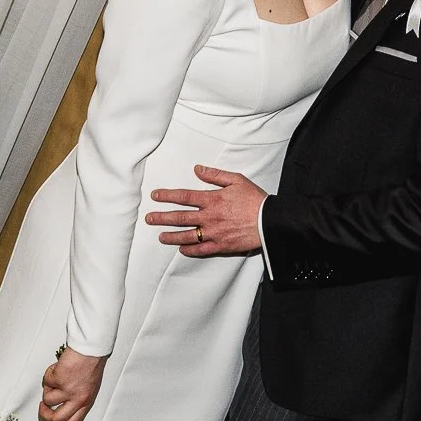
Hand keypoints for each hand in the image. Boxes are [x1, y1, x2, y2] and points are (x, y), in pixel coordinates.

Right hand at [39, 347, 105, 420]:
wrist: (91, 349)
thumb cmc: (90, 365)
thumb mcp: (87, 388)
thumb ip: (75, 400)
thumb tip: (59, 409)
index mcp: (85, 402)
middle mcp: (77, 399)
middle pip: (55, 418)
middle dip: (45, 414)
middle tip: (43, 407)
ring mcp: (68, 390)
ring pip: (47, 399)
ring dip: (48, 388)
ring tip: (57, 377)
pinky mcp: (59, 380)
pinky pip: (46, 381)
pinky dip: (49, 373)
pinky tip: (59, 367)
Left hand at [146, 165, 264, 255]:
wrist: (270, 221)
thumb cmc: (255, 199)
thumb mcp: (236, 180)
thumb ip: (215, 175)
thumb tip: (197, 169)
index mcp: (212, 199)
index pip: (184, 197)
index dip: (167, 196)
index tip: (155, 196)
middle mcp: (210, 216)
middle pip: (180, 217)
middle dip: (162, 218)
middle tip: (149, 218)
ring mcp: (214, 232)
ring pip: (187, 235)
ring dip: (171, 236)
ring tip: (160, 236)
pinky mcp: (221, 245)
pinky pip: (201, 249)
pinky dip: (190, 250)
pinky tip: (181, 249)